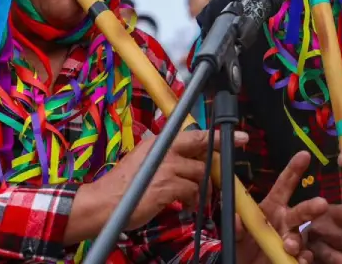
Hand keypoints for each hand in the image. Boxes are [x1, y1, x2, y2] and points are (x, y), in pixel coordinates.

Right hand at [66, 130, 244, 243]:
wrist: (102, 204)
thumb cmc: (122, 188)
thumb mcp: (143, 162)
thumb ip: (162, 157)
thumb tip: (181, 158)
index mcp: (159, 143)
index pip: (193, 134)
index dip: (217, 135)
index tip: (239, 136)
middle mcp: (165, 151)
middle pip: (202, 149)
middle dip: (218, 158)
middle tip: (228, 164)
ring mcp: (168, 167)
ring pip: (200, 174)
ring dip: (201, 188)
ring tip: (194, 199)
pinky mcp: (168, 186)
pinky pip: (192, 191)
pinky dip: (193, 201)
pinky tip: (187, 206)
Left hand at [237, 151, 328, 263]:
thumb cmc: (242, 247)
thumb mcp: (235, 236)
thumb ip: (236, 227)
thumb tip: (235, 217)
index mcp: (271, 208)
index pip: (284, 185)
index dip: (293, 170)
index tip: (304, 155)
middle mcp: (284, 221)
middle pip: (301, 211)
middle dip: (312, 207)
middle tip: (321, 204)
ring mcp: (291, 239)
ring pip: (301, 236)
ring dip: (297, 240)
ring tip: (290, 247)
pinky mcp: (295, 257)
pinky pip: (303, 256)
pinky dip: (302, 258)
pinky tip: (299, 260)